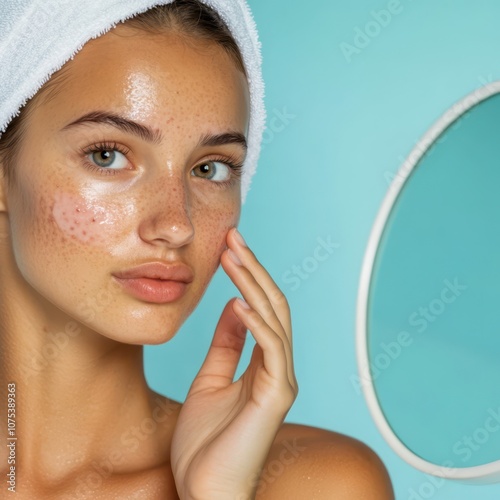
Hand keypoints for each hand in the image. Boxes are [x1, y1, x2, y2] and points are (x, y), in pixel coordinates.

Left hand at [170, 227, 297, 499]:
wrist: (204, 490)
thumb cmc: (205, 442)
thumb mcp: (210, 379)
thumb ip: (226, 344)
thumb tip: (235, 306)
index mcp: (262, 363)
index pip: (261, 308)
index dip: (247, 276)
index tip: (229, 247)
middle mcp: (278, 367)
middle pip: (272, 305)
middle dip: (253, 269)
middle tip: (233, 237)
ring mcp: (281, 381)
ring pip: (275, 320)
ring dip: (254, 285)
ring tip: (234, 256)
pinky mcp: (276, 397)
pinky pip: (271, 351)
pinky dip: (257, 324)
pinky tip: (240, 302)